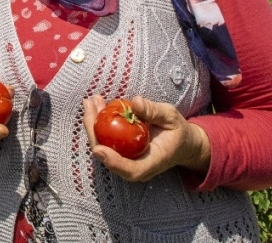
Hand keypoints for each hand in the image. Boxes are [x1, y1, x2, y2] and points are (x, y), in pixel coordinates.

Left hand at [83, 94, 210, 182]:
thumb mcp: (172, 118)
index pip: (131, 170)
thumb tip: (136, 103)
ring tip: (91, 101)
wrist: (181, 142)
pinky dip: (99, 122)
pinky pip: (106, 138)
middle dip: (94, 131)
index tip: (98, 148)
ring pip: (103, 145)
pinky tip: (96, 105)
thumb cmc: (177, 131)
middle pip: (108, 156)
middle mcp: (135, 165)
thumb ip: (155, 111)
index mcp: (151, 163)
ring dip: (93, 123)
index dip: (113, 162)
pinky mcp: (121, 150)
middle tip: (89, 106)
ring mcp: (126, 159)